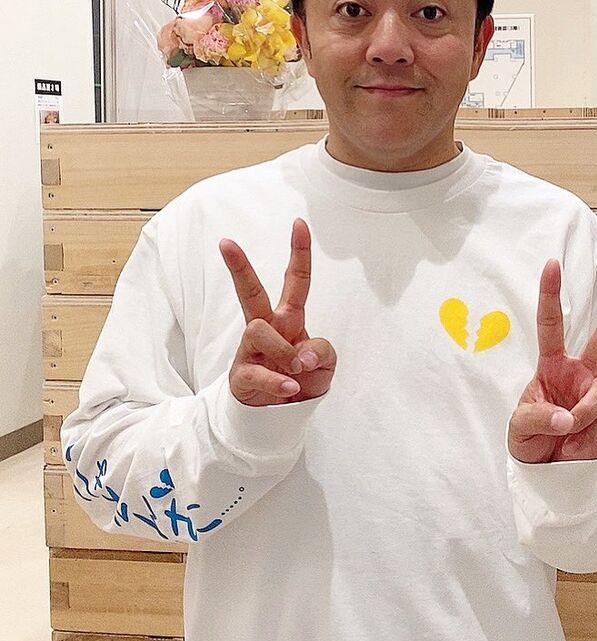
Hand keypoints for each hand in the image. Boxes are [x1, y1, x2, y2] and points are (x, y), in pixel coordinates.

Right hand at [220, 218, 336, 406]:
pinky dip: (279, 382)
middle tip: (225, 242)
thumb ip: (321, 351)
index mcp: (289, 319)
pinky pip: (258, 371)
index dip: (299, 253)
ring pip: (258, 330)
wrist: (281, 417)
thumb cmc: (303, 379)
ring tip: (296, 373)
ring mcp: (250, 351)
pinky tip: (290, 389)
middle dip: (239, 267)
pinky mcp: (241, 375)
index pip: (295, 281)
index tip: (300, 223)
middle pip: (250, 292)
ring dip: (285, 352)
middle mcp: (267, 329)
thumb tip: (301, 354)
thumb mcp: (325, 363)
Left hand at [508, 260, 596, 463]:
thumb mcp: (519, 428)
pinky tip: (576, 448)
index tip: (552, 265)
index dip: (551, 295)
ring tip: (570, 430)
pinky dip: (589, 435)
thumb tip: (567, 417)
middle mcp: (580, 373)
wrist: (549, 475)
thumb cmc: (530, 442)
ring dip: (589, 407)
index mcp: (553, 365)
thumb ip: (538, 417)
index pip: (551, 325)